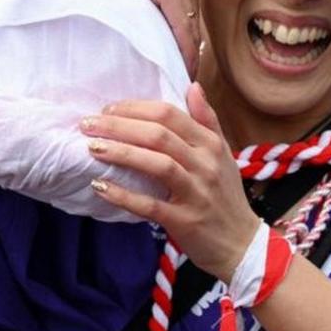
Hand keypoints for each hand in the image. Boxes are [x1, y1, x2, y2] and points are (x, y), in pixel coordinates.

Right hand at [67, 0, 201, 73]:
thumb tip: (139, 13)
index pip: (191, 6)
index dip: (188, 37)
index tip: (181, 66)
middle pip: (195, 18)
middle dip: (191, 50)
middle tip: (182, 82)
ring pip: (190, 24)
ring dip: (187, 55)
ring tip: (178, 82)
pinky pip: (180, 22)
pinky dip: (182, 49)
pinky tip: (178, 69)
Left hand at [81, 84, 258, 280]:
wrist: (241, 244)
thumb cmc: (225, 196)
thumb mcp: (222, 154)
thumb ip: (207, 120)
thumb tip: (193, 86)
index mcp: (210, 144)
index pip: (170, 114)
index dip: (135, 108)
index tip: (109, 109)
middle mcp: (205, 164)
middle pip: (159, 135)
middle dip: (120, 126)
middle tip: (89, 124)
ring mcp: (196, 193)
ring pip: (157, 165)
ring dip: (122, 153)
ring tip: (93, 148)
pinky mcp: (185, 221)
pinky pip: (150, 205)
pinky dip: (124, 195)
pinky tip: (100, 186)